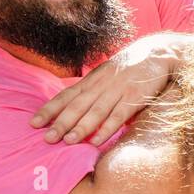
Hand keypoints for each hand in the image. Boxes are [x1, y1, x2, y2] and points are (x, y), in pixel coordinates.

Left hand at [30, 32, 192, 144]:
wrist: (159, 52)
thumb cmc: (131, 68)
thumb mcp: (107, 74)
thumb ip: (92, 90)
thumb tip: (73, 109)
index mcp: (93, 79)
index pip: (67, 95)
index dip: (50, 109)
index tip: (33, 123)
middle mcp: (102, 84)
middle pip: (78, 105)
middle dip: (61, 122)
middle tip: (46, 138)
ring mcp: (119, 90)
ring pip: (96, 111)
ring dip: (82, 127)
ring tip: (68, 141)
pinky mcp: (136, 96)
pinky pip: (120, 114)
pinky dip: (109, 127)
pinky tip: (98, 140)